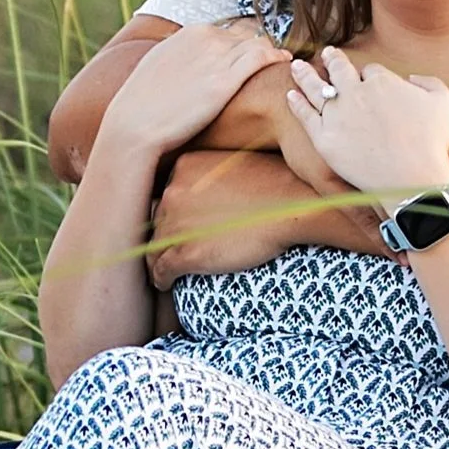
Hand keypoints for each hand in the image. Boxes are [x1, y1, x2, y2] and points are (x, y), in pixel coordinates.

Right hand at [100, 24, 289, 158]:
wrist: (133, 126)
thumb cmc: (143, 105)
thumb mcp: (159, 66)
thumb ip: (180, 57)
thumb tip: (188, 63)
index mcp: (189, 32)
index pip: (229, 31)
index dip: (243, 45)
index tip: (252, 57)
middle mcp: (205, 38)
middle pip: (247, 36)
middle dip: (260, 48)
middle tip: (273, 61)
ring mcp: (216, 56)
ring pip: (258, 43)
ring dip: (271, 52)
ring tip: (283, 64)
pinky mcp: (224, 79)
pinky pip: (261, 57)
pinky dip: (276, 57)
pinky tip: (285, 64)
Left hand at [148, 151, 335, 283]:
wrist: (294, 206)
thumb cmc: (277, 183)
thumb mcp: (236, 163)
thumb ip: (214, 174)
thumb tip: (216, 190)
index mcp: (184, 167)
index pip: (168, 194)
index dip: (172, 213)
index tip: (179, 225)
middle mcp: (173, 191)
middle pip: (159, 220)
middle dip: (164, 235)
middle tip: (171, 249)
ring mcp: (177, 223)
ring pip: (155, 247)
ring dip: (157, 260)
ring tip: (162, 271)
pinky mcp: (186, 253)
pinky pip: (162, 270)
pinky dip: (160, 279)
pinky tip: (165, 284)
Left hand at [284, 47, 448, 204]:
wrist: (411, 178)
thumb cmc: (431, 143)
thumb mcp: (446, 103)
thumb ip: (430, 83)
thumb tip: (412, 79)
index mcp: (381, 80)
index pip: (370, 71)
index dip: (370, 76)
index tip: (368, 79)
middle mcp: (354, 92)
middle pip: (339, 70)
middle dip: (333, 60)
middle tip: (328, 54)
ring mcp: (336, 114)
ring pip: (315, 88)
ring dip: (305, 74)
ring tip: (297, 66)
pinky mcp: (323, 137)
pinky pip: (305, 115)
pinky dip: (297, 103)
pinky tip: (291, 95)